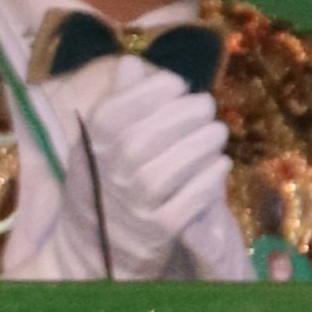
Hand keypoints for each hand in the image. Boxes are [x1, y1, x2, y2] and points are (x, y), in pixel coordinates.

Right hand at [67, 56, 247, 279]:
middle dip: (192, 112)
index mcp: (94, 141)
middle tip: (207, 108)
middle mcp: (113, 169)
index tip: (179, 85)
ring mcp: (137, 201)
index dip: (160, 88)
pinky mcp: (160, 229)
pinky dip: (212, 176)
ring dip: (207, 141)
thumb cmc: (100, 182)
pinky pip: (194, 196)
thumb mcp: (95, 142)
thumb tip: (134, 63)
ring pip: (180, 162)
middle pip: (159, 130)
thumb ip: (115, 101)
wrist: (92, 248)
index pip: (126, 104)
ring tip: (216, 133)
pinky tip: (219, 165)